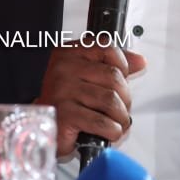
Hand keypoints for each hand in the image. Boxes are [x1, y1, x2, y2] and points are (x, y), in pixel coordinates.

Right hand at [34, 43, 146, 157]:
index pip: (106, 47)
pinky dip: (112, 130)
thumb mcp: (85, 75)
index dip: (123, 64)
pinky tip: (108, 132)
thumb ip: (111, 65)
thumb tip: (138, 61)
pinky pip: (101, 122)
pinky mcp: (66, 115)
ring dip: (121, 117)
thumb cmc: (64, 101)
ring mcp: (63, 91)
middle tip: (121, 109)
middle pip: (113, 77)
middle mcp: (64, 69)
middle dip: (125, 98)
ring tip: (117, 122)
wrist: (40, 126)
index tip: (124, 77)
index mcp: (68, 54)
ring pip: (110, 100)